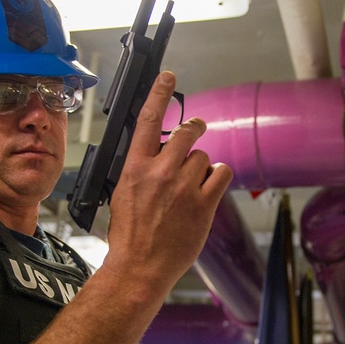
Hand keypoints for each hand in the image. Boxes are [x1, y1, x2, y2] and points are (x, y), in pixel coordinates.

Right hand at [104, 71, 232, 288]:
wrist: (140, 267)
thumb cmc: (130, 235)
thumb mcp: (123, 193)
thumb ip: (141, 169)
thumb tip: (156, 153)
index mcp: (134, 168)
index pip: (148, 120)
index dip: (159, 93)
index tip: (168, 76)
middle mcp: (160, 172)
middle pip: (186, 132)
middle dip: (194, 128)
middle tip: (197, 129)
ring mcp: (183, 188)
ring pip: (204, 156)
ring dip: (202, 165)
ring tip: (192, 185)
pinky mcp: (204, 204)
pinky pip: (221, 173)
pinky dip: (218, 176)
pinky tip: (209, 187)